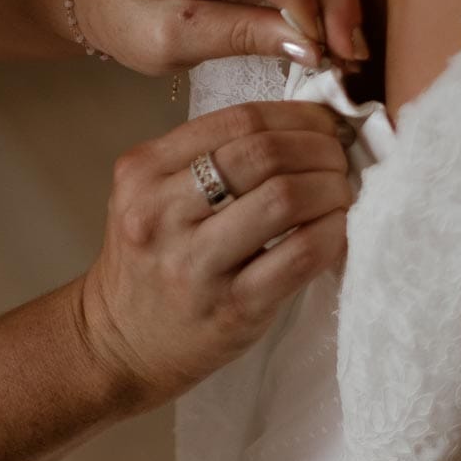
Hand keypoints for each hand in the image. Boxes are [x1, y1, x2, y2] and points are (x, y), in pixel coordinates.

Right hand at [77, 101, 353, 406]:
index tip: (325, 126)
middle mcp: (161, 212)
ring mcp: (195, 263)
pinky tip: (337, 229)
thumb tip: (303, 126)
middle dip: (319, 150)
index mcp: (143, 171)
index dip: (297, 116)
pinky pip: (301, 254)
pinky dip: (333, 232)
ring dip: (331, 188)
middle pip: (264, 154)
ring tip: (340, 193)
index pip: (238, 121)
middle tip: (338, 161)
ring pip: (285, 198)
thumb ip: (208, 158)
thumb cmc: (151, 262)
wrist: (120, 344)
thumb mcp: (153, 195)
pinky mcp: (234, 307)